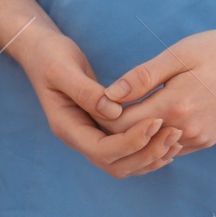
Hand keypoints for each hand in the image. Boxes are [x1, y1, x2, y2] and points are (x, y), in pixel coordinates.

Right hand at [7, 26, 178, 177]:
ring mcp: (89, 137)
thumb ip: (85, 91)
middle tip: (174, 133)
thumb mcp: (62, 68)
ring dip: (151, 156)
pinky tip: (166, 139)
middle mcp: (78, 138)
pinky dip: (148, 151)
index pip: (103, 151)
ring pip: (124, 165)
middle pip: (116, 165)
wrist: (40, 51)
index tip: (156, 121)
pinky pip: (127, 153)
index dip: (131, 141)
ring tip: (175, 138)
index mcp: (66, 126)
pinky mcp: (100, 131)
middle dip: (147, 154)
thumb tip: (114, 112)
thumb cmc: (50, 56)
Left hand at [99, 26, 215, 156]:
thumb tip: (108, 94)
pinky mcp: (206, 140)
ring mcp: (199, 139)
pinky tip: (141, 120)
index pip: (122, 124)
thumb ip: (142, 77)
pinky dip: (152, 137)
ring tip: (114, 113)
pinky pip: (170, 147)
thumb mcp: (177, 55)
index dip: (101, 115)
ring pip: (152, 146)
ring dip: (132, 134)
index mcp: (175, 106)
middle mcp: (186, 130)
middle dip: (111, 126)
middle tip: (94, 109)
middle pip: (134, 139)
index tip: (89, 101)